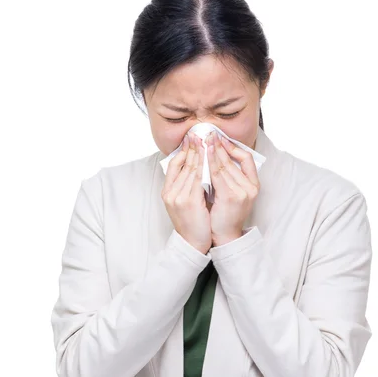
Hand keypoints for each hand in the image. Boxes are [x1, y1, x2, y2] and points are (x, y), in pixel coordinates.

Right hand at [162, 131, 211, 254]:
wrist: (192, 242)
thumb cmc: (192, 222)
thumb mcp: (184, 201)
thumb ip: (187, 186)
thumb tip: (195, 168)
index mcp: (167, 191)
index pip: (173, 164)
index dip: (183, 150)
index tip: (190, 139)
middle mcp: (170, 192)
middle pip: (182, 164)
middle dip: (192, 147)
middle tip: (199, 133)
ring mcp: (178, 197)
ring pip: (190, 169)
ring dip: (199, 153)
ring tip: (206, 141)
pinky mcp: (188, 201)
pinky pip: (197, 179)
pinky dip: (204, 167)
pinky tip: (210, 158)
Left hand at [206, 132, 259, 246]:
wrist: (225, 236)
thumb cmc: (225, 215)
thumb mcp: (231, 194)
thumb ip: (229, 178)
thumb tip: (218, 159)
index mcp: (253, 185)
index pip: (248, 158)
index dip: (234, 147)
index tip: (222, 139)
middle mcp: (251, 187)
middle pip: (234, 160)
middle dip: (220, 145)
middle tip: (209, 133)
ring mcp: (242, 192)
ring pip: (225, 165)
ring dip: (213, 151)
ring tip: (204, 140)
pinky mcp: (231, 196)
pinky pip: (218, 175)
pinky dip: (210, 163)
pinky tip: (203, 155)